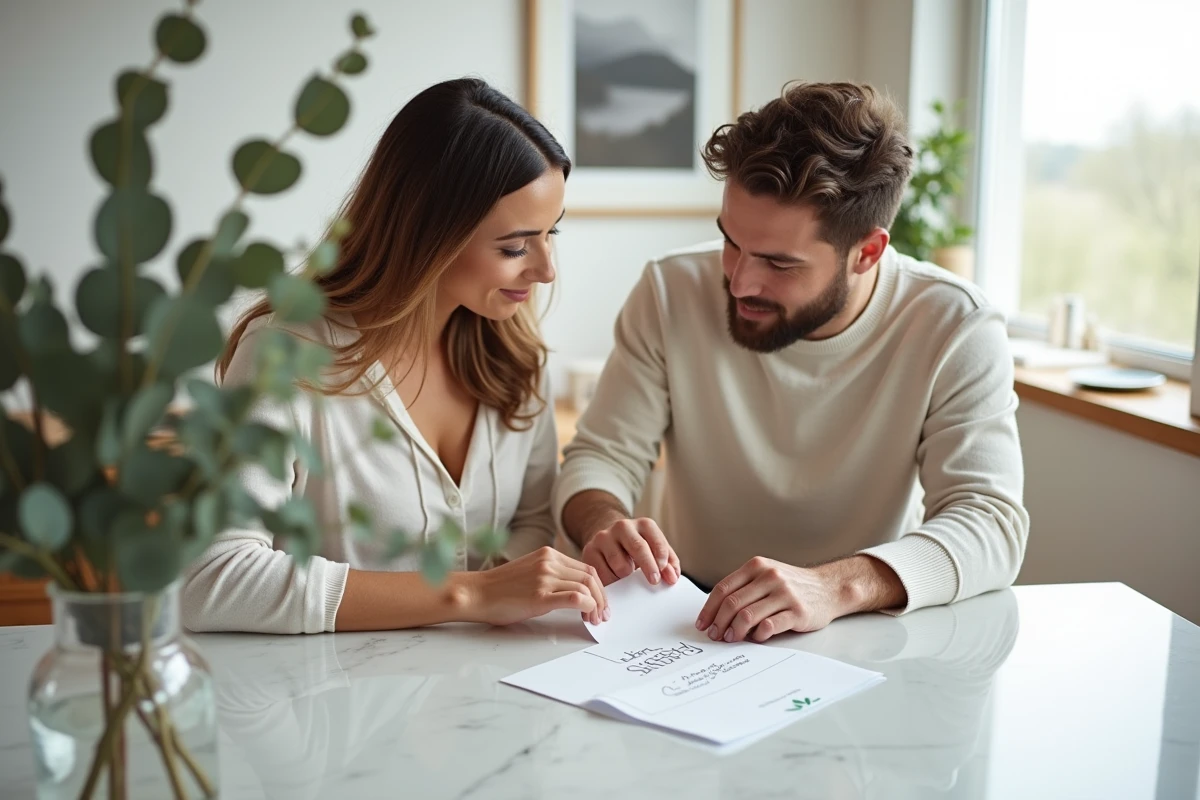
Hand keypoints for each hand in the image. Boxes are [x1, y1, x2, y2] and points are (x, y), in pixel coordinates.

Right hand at [462, 547, 608, 626]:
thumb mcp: (530, 571)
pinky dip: (587, 607)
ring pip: (586, 586)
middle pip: (590, 576)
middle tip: (603, 613)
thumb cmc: (499, 588)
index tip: (600, 602)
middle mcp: (549, 562)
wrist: (476, 593)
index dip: (598, 587)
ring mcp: (544, 577)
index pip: (586, 567)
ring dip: (596, 605)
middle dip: (602, 596)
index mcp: (548, 554)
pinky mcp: (540, 595)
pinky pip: (575, 598)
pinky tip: (585, 616)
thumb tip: (575, 591)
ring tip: (594, 619)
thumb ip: (551, 574)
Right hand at [582, 517, 680, 586]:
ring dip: (627, 576)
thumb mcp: (655, 551)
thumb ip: (668, 563)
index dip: (661, 558)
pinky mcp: (589, 550)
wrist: (608, 540)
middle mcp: (623, 526)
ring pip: (619, 564)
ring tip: (628, 578)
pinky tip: (614, 579)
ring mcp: (604, 537)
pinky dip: (611, 580)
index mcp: (644, 525)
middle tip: (653, 581)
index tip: (663, 573)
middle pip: (638, 547)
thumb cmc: (636, 549)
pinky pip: (602, 572)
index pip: (656, 541)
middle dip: (648, 566)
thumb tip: (672, 577)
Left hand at [695, 557, 843, 642]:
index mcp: (756, 566)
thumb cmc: (792, 585)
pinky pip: (769, 626)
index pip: (723, 589)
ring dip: (735, 631)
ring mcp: (784, 593)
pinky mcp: (797, 612)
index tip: (703, 624)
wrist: (828, 587)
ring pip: (747, 615)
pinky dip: (758, 635)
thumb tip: (717, 615)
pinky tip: (756, 637)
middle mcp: (769, 577)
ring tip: (732, 639)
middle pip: (732, 603)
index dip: (709, 609)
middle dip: (719, 623)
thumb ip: (744, 589)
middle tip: (716, 636)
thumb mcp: (766, 576)